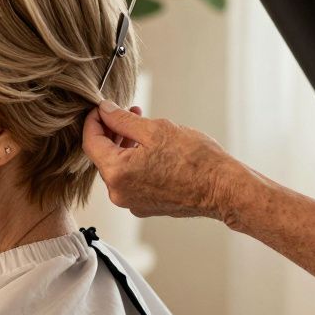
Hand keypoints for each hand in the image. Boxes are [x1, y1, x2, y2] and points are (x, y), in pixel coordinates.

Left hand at [82, 100, 242, 222]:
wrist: (223, 189)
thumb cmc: (195, 159)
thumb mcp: (156, 129)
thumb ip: (123, 120)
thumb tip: (105, 110)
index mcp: (117, 173)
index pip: (91, 142)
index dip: (94, 120)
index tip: (102, 108)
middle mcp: (119, 193)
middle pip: (103, 156)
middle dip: (112, 131)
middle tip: (129, 112)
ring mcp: (132, 202)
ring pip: (118, 168)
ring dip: (124, 145)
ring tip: (142, 126)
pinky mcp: (145, 205)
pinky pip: (131, 180)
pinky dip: (134, 162)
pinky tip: (151, 148)